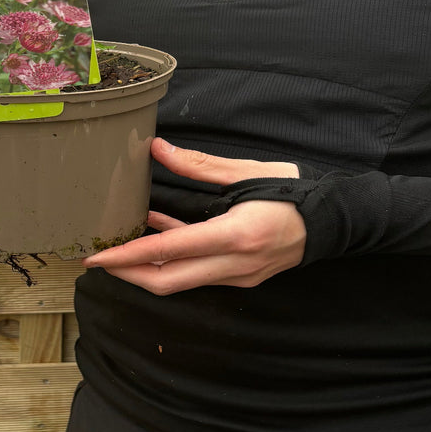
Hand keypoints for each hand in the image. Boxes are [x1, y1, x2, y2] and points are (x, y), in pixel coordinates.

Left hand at [83, 138, 305, 294]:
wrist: (333, 222)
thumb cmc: (293, 191)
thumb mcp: (247, 171)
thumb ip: (199, 165)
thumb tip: (157, 149)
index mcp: (235, 235)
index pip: (169, 252)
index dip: (128, 256)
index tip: (98, 258)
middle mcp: (234, 264)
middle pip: (168, 281)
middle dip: (128, 273)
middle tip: (97, 261)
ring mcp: (238, 277)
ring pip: (180, 281)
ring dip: (147, 268)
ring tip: (118, 249)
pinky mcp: (240, 278)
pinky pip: (197, 273)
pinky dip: (173, 259)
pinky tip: (157, 234)